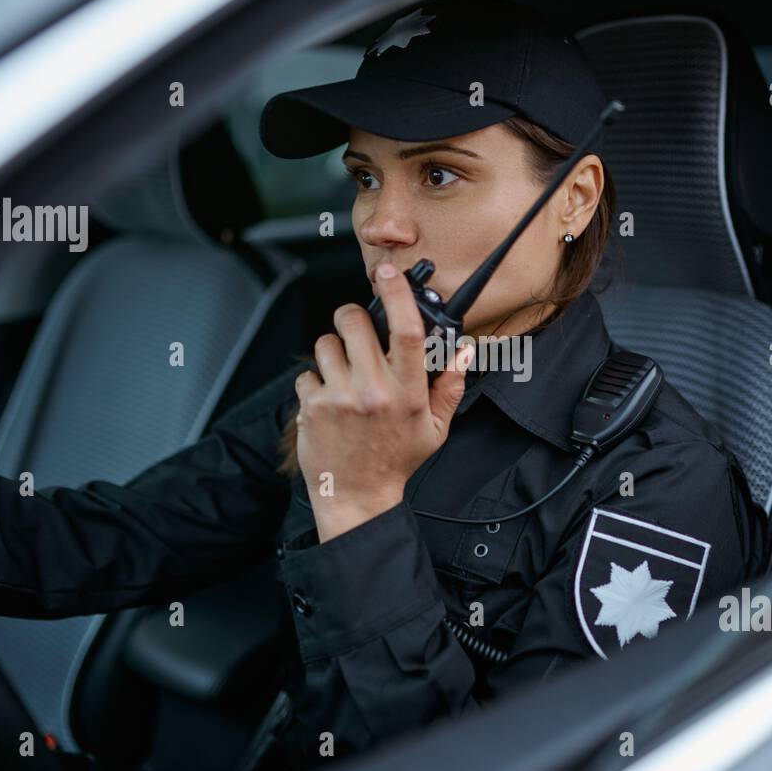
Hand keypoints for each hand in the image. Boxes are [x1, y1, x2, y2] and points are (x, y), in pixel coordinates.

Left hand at [293, 264, 474, 542]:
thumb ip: (451, 385)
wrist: (357, 497)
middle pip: (354, 322)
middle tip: (358, 333)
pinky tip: (329, 400)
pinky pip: (306, 373)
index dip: (397, 293)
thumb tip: (464, 349)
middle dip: (353, 317)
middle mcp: (374, 391)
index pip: (406, 330)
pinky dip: (315, 382)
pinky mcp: (312, 408)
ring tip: (345, 374)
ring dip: (334, 351)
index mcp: (408, 392)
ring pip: (326, 343)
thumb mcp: (436, 428)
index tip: (387, 273)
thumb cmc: (397, 460)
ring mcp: (340, 398)